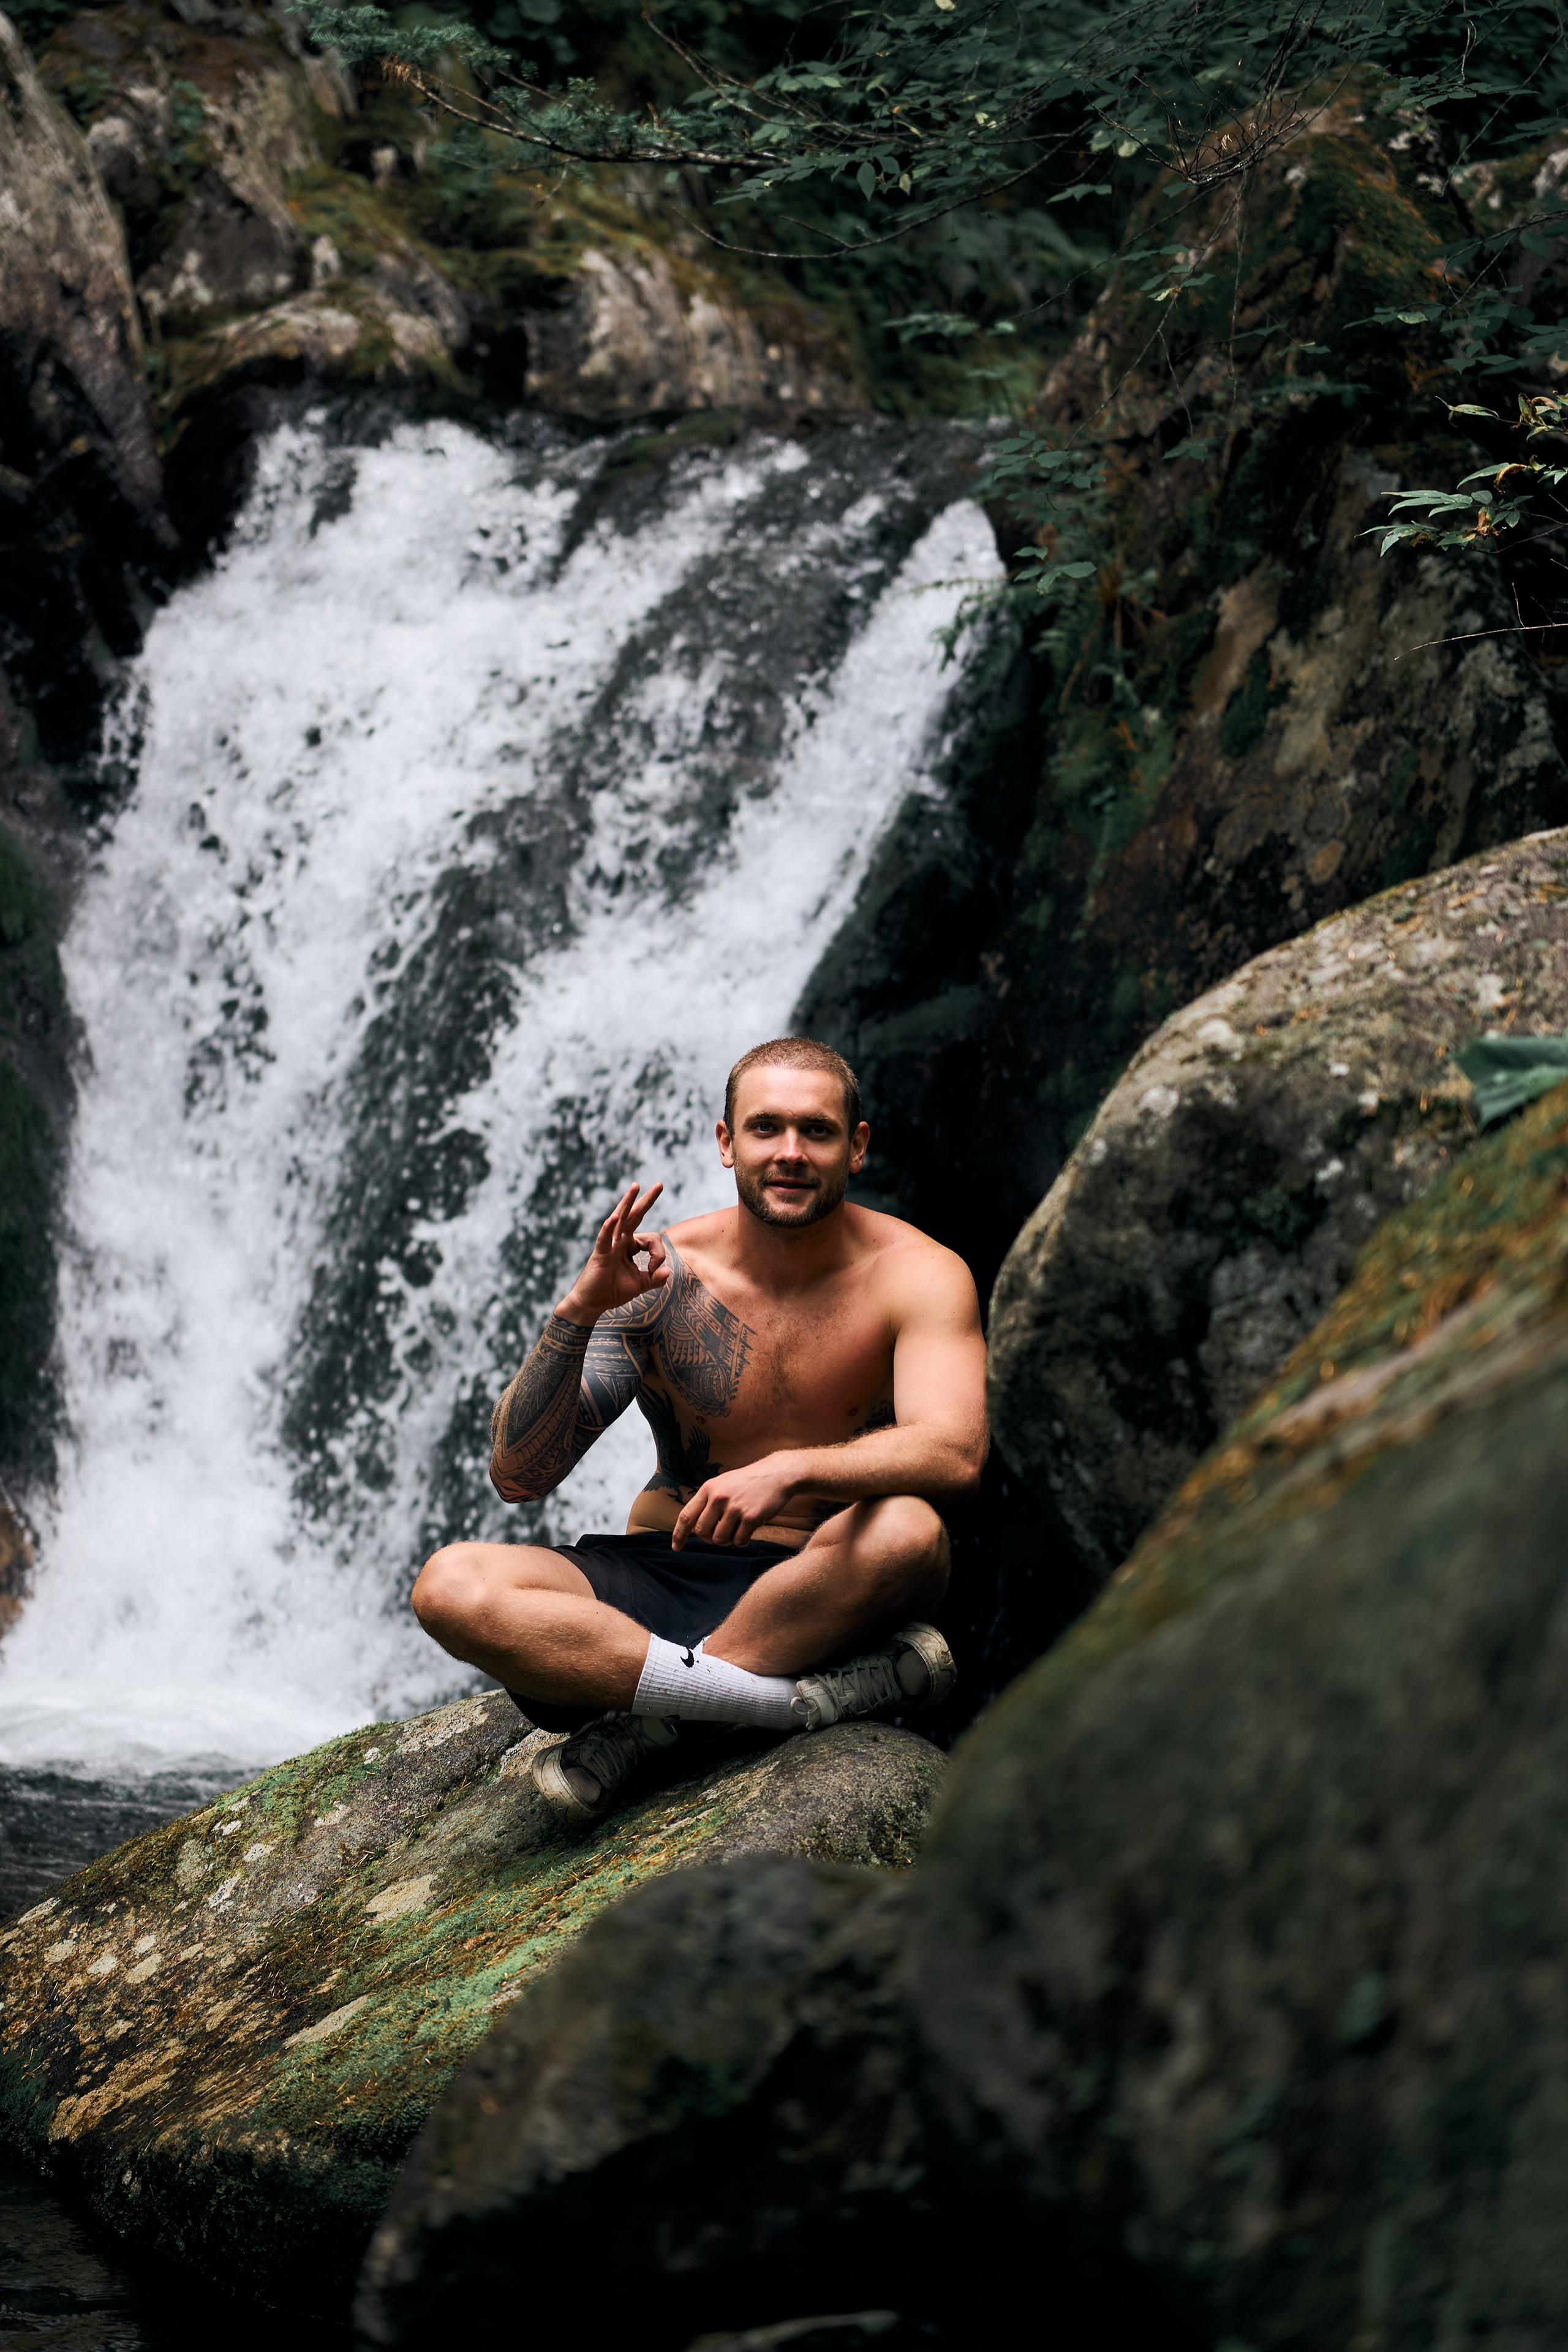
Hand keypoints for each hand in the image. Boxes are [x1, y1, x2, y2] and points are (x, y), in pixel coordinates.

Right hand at [557, 1182, 667, 1324]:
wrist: (591, 1304)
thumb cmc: (612, 1292)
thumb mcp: (640, 1285)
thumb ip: (655, 1278)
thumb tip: (668, 1271)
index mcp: (628, 1246)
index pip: (651, 1238)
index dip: (658, 1253)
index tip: (655, 1269)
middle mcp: (618, 1241)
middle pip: (634, 1216)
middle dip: (647, 1200)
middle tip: (659, 1184)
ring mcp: (608, 1246)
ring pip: (619, 1220)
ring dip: (627, 1202)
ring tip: (636, 1186)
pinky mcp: (599, 1255)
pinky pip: (604, 1239)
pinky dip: (608, 1228)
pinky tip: (614, 1218)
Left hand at [671, 1453, 800, 1550]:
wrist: (777, 1474)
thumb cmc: (748, 1482)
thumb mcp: (723, 1484)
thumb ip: (708, 1501)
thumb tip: (694, 1527)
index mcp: (709, 1488)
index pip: (686, 1515)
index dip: (679, 1534)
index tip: (676, 1547)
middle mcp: (719, 1497)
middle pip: (702, 1531)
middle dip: (709, 1538)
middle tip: (720, 1533)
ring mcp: (735, 1507)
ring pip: (719, 1539)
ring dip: (727, 1540)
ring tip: (736, 1529)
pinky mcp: (751, 1517)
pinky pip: (739, 1541)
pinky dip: (742, 1540)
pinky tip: (748, 1530)